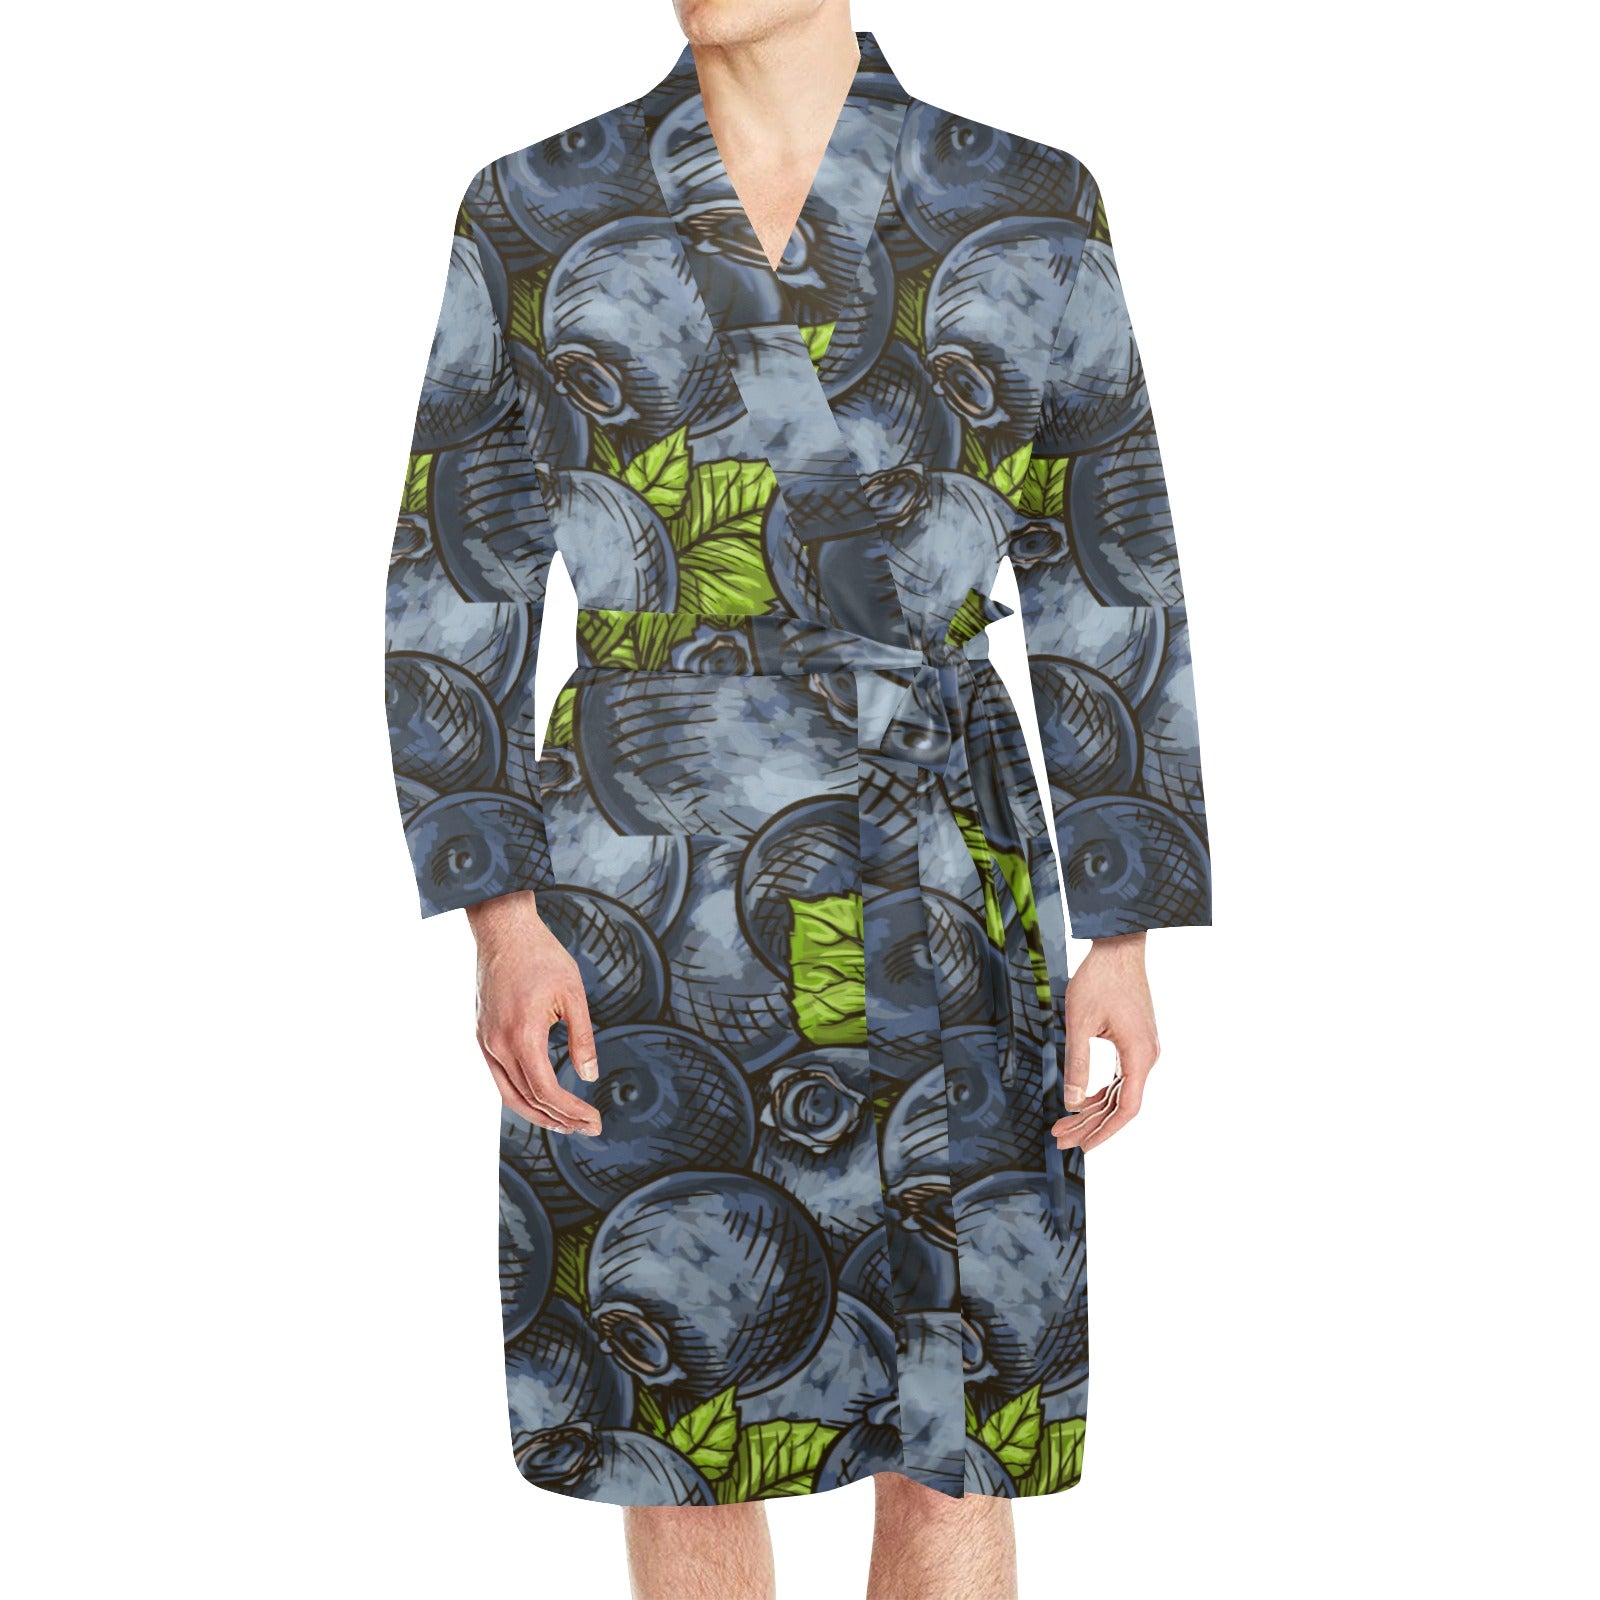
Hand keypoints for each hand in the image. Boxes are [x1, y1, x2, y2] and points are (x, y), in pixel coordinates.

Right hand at [466, 891, 600, 1135]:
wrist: (503, 930)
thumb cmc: (541, 956)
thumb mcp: (573, 994)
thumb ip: (582, 1038)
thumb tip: (590, 1074)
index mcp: (521, 1035)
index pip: (546, 1091)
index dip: (571, 1111)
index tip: (594, 1121)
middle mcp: (497, 1044)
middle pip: (526, 1100)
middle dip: (558, 1121)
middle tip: (587, 1129)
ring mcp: (485, 1041)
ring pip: (508, 1094)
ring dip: (537, 1113)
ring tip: (566, 1124)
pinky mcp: (482, 1035)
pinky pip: (500, 1076)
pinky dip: (520, 1094)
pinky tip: (540, 1099)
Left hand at [1052, 932, 1158, 1152]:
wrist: (1118, 948)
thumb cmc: (1100, 979)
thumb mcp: (1080, 1022)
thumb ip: (1077, 1063)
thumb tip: (1071, 1102)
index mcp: (1138, 1055)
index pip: (1126, 1109)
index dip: (1105, 1132)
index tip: (1083, 1147)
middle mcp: (1146, 1057)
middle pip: (1120, 1105)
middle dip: (1090, 1125)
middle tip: (1060, 1140)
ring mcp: (1143, 1050)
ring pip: (1119, 1092)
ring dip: (1093, 1110)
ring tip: (1064, 1126)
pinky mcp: (1135, 1042)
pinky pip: (1120, 1077)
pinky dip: (1100, 1092)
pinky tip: (1081, 1101)